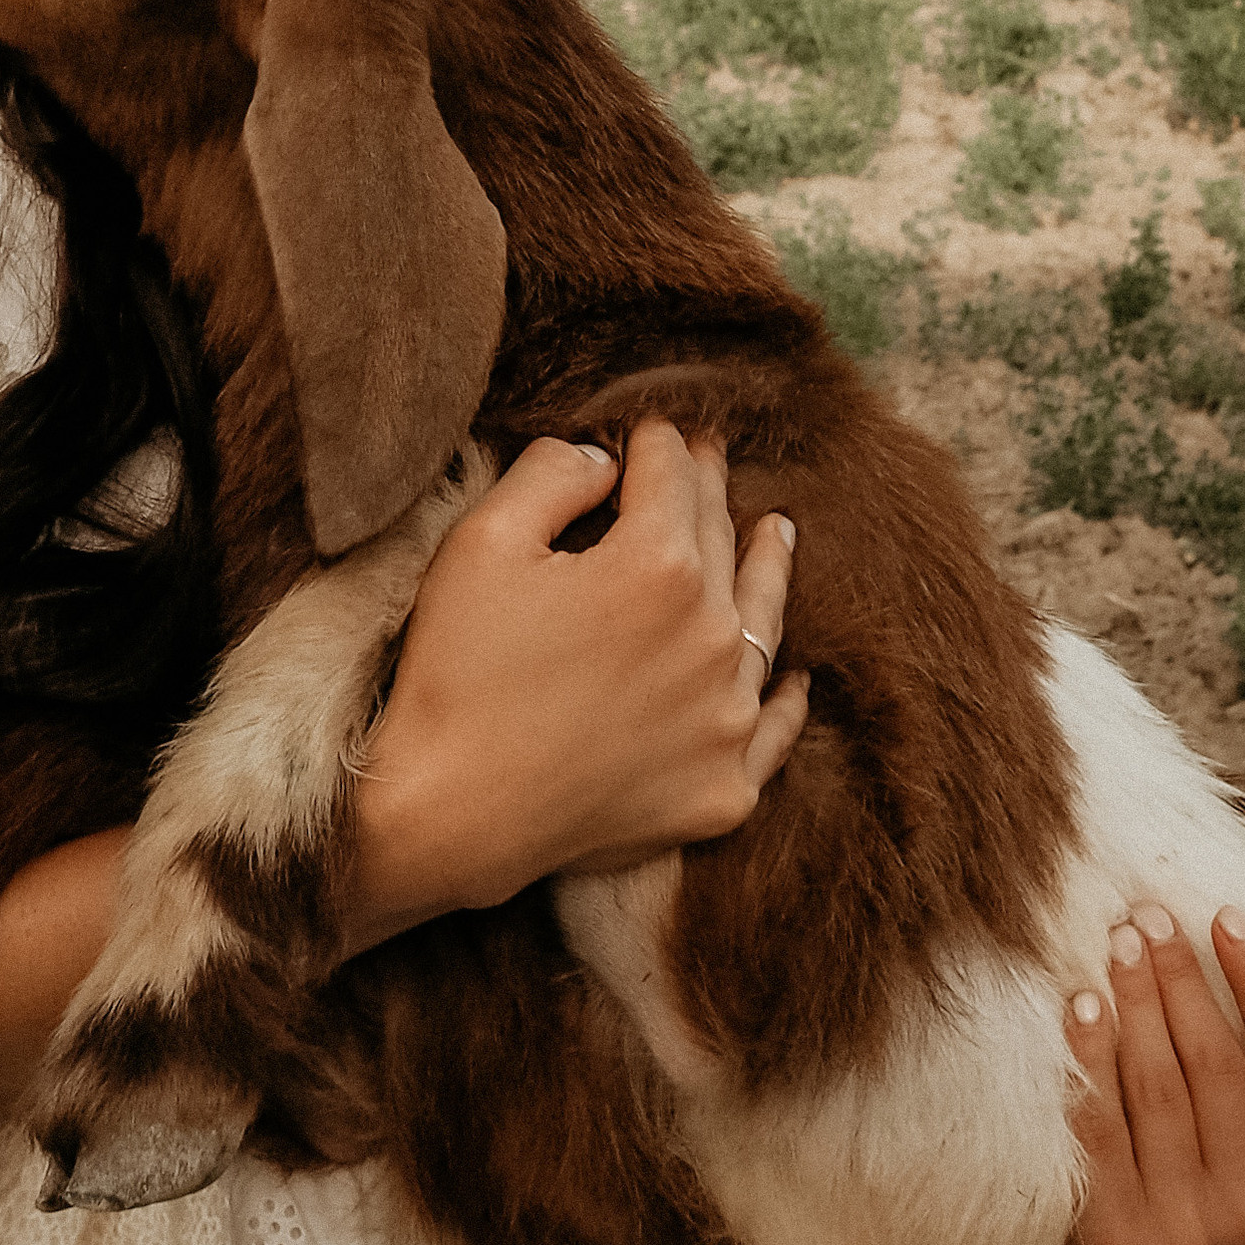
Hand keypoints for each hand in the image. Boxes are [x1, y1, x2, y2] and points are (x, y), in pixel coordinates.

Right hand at [344, 423, 807, 948]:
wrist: (450, 816)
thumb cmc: (456, 672)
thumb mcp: (484, 541)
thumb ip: (553, 473)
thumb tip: (605, 459)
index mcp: (660, 567)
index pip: (672, 475)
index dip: (656, 441)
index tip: (649, 429)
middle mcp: (713, 639)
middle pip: (719, 540)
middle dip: (705, 492)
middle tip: (706, 456)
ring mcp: (727, 721)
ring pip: (761, 624)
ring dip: (766, 570)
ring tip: (778, 532)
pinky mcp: (724, 789)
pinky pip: (772, 731)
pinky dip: (783, 700)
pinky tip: (793, 678)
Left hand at [1061, 903, 1244, 1244]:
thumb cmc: (1197, 1195)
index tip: (1228, 916)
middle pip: (1219, 1065)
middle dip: (1185, 977)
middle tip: (1152, 915)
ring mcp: (1186, 1234)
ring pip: (1160, 1084)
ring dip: (1138, 999)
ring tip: (1119, 941)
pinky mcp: (1117, 1240)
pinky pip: (1101, 1121)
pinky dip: (1090, 1053)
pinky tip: (1081, 1002)